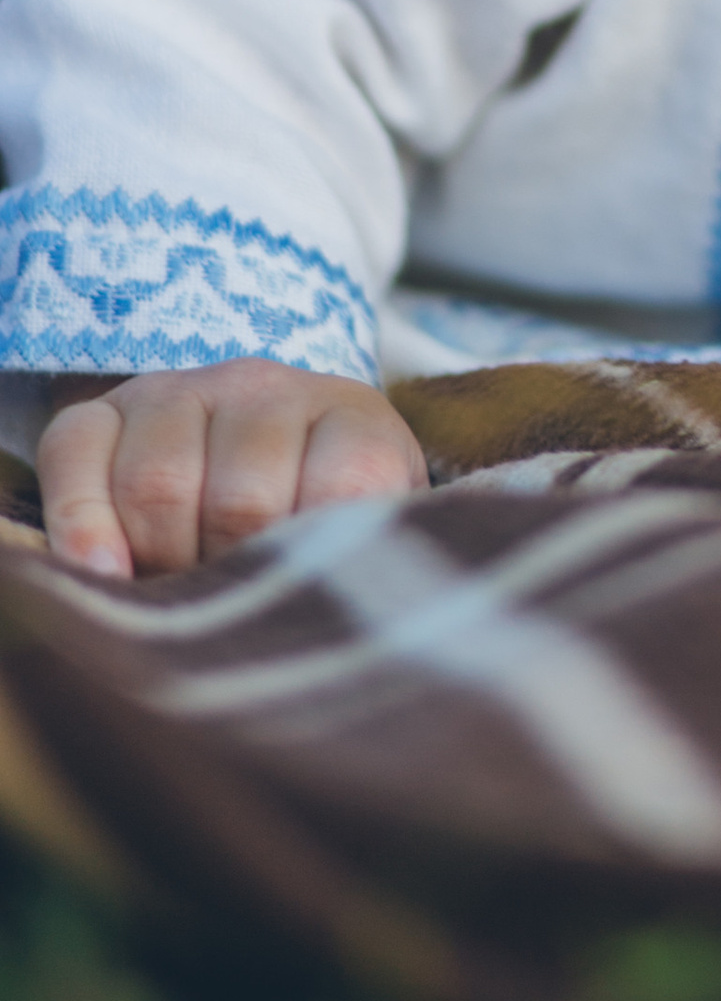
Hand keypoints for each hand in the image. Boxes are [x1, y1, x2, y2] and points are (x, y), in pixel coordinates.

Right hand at [38, 361, 425, 579]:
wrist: (263, 473)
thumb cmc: (323, 534)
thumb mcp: (365, 542)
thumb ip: (361, 561)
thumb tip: (331, 612)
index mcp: (353, 420)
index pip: (346, 484)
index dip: (313, 560)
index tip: (301, 598)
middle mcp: (268, 388)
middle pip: (242, 498)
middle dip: (227, 575)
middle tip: (229, 609)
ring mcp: (184, 389)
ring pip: (157, 481)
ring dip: (158, 561)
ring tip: (176, 597)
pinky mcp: (105, 410)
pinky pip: (76, 449)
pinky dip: (79, 520)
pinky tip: (100, 574)